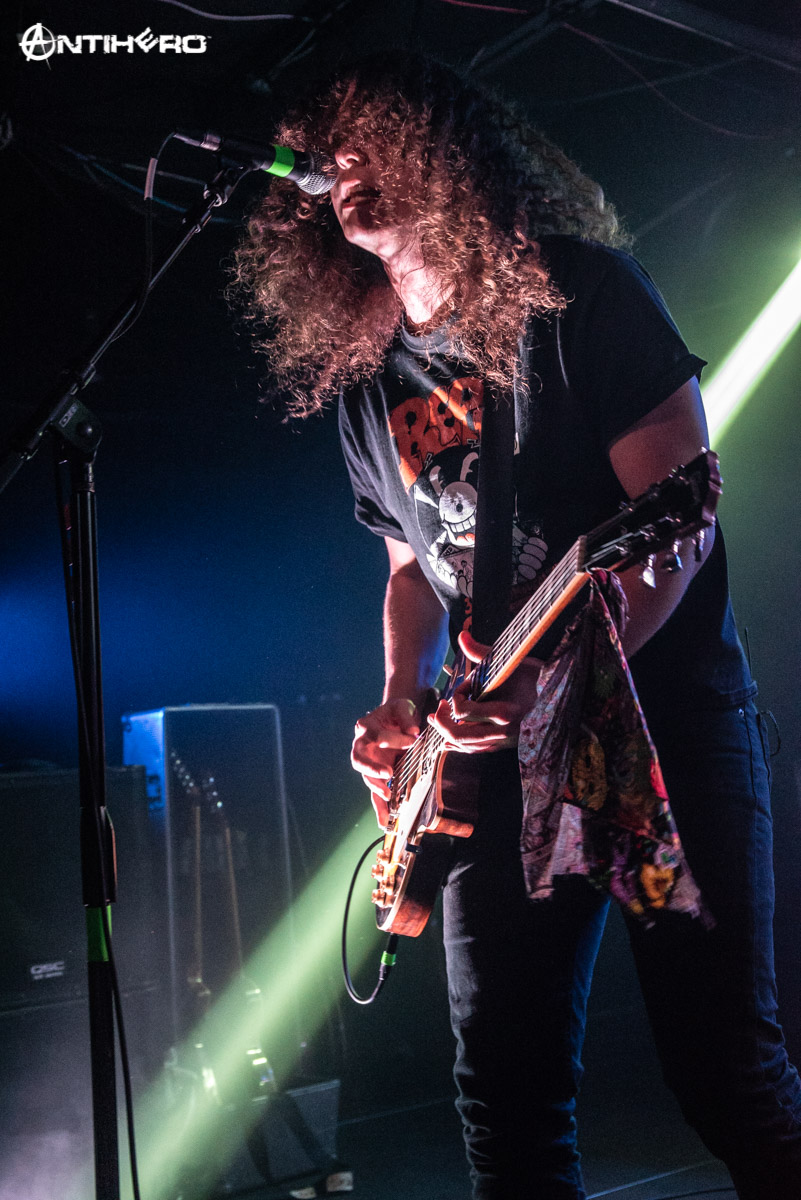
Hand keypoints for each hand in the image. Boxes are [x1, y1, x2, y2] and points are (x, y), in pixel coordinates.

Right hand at [351, 698, 422, 827]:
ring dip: (376, 791)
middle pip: (359, 760)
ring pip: (367, 779)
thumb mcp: (401, 707)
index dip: (394, 738)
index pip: (377, 735)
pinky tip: (384, 822)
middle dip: (372, 769)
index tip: (412, 739)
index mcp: (366, 727)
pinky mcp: (375, 774)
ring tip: (386, 803)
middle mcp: (361, 746)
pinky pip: (375, 792)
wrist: (392, 718)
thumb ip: (405, 717)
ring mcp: (368, 762)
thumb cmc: (395, 713)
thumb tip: (413, 732)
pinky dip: (379, 807)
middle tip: (387, 774)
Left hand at [427, 630, 541, 753]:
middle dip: (442, 721)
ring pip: (465, 746)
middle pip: (459, 734)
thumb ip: (482, 652)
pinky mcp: (504, 745)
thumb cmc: (535, 678)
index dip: (456, 696)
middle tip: (439, 707)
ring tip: (436, 719)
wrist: (558, 698)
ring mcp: (503, 741)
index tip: (463, 686)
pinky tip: (448, 742)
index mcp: (504, 712)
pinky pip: (476, 751)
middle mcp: (502, 731)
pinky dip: (459, 747)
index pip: (464, 711)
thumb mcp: (512, 662)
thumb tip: (462, 635)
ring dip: (446, 733)